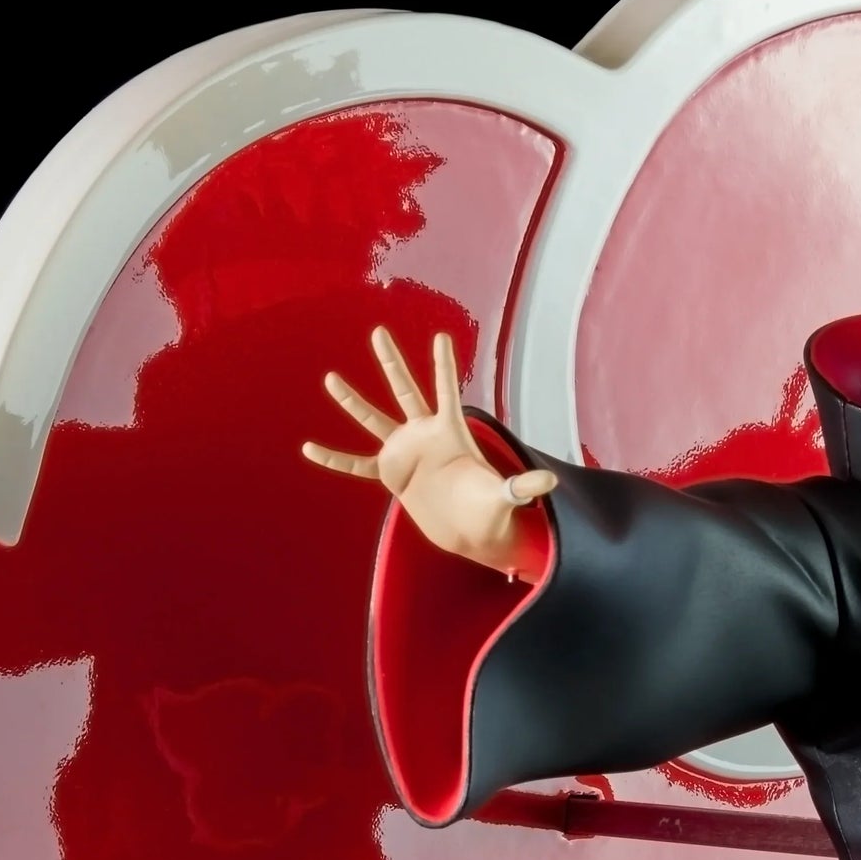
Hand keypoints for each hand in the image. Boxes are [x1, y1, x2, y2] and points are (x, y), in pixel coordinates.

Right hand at [301, 328, 556, 573]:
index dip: (444, 366)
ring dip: (352, 402)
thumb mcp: (506, 496)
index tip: (442, 337)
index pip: (447, 391)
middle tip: (378, 332)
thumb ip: (523, 486)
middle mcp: (424, 433)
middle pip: (405, 390)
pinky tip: (309, 449)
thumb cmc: (489, 507)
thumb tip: (551, 482)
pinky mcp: (391, 472)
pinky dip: (334, 458)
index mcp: (451, 432)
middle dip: (392, 362)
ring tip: (331, 379)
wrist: (469, 527)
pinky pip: (356, 464)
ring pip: (374, 418)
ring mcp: (404, 450)